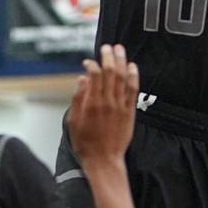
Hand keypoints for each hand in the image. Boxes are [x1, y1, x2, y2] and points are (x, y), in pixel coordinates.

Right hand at [67, 44, 138, 163]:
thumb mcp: (73, 121)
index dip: (92, 65)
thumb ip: (78, 98)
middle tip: (107, 47)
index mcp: (92, 103)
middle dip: (108, 56)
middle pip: (110, 72)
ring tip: (120, 49)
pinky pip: (133, 90)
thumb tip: (82, 79)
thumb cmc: (86, 143)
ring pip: (123, 78)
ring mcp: (120, 106)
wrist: (103, 160)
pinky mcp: (130, 112)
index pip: (94, 75)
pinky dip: (133, 77)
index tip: (88, 62)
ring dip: (121, 61)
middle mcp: (107, 102)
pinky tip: (132, 67)